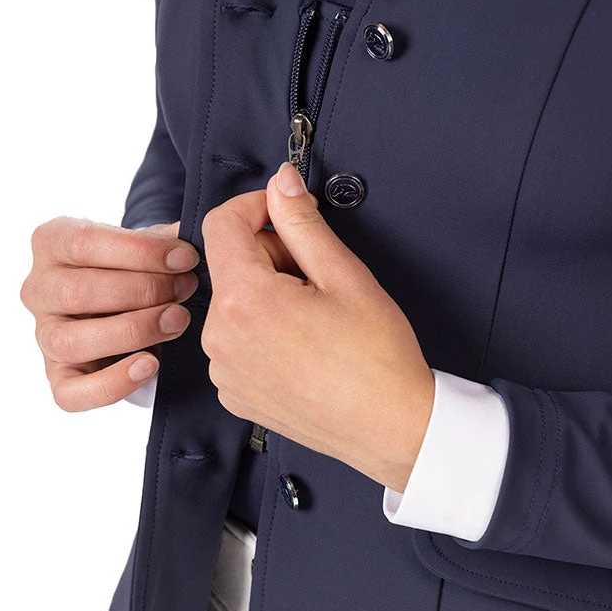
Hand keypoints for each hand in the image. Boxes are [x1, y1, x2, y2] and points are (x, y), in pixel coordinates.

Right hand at [21, 217, 199, 410]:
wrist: (126, 300)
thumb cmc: (134, 264)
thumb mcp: (146, 242)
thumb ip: (163, 239)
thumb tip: (190, 238)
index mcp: (52, 242)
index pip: (84, 242)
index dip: (140, 252)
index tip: (186, 258)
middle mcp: (38, 289)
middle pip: (76, 292)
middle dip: (142, 291)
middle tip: (187, 288)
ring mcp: (43, 335)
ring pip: (70, 341)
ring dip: (133, 331)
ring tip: (177, 320)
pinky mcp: (57, 376)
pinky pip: (70, 393)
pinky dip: (113, 383)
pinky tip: (150, 365)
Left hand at [201, 162, 434, 492]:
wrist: (391, 427)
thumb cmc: (376, 356)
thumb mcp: (343, 274)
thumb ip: (302, 222)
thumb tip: (281, 183)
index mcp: (244, 301)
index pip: (221, 224)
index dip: (256, 205)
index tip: (286, 210)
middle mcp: (220, 338)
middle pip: (230, 263)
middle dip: (269, 253)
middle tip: (318, 272)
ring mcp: (224, 371)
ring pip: (234, 302)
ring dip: (267, 291)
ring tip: (316, 313)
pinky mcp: (234, 393)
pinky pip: (237, 340)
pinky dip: (263, 328)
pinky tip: (304, 342)